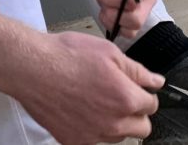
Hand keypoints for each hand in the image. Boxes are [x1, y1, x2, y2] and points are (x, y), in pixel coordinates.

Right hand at [0, 14, 163, 144]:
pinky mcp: (73, 141)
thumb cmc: (66, 55)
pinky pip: (94, 140)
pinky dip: (93, 128)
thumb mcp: (108, 52)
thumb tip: (156, 82)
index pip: (151, 105)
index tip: (137, 88)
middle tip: (120, 95)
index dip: (145, 93)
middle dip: (136, 112)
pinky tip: (82, 110)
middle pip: (142, 128)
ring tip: (98, 100)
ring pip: (118, 136)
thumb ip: (137, 71)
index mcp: (125, 99)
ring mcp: (92, 135)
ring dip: (116, 122)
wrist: (32, 68)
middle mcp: (112, 123)